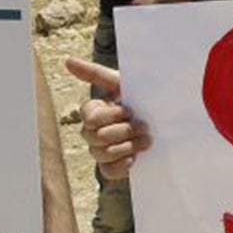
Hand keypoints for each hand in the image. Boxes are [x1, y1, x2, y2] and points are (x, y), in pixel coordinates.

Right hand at [64, 57, 150, 179]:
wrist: (165, 121)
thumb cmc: (140, 99)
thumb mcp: (121, 83)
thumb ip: (95, 72)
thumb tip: (67, 60)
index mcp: (92, 112)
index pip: (91, 118)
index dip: (112, 115)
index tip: (130, 110)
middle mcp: (91, 132)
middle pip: (98, 137)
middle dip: (125, 131)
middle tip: (144, 126)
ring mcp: (100, 152)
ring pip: (103, 154)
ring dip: (129, 146)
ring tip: (146, 140)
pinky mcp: (111, 168)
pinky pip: (109, 171)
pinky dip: (124, 164)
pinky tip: (135, 156)